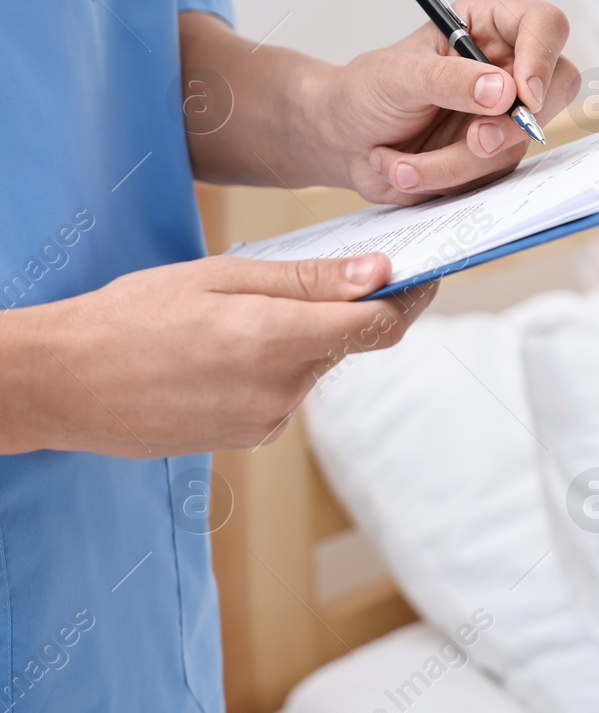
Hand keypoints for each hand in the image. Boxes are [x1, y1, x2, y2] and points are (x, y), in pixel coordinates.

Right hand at [0, 254, 435, 456]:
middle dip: (340, 312)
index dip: (411, 299)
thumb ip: (307, 281)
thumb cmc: (130, 318)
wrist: (61, 384)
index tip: (423, 275)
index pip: (379, 325)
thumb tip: (379, 275)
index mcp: (277, 341)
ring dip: (298, 340)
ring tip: (234, 319)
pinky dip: (271, 367)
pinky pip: (283, 393)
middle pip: (345, 344)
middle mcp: (281, 391)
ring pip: (312, 368)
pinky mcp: (247, 437)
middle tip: (307, 280)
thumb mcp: (219, 278)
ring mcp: (265, 422)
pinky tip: (220, 354)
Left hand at [314, 0, 580, 203]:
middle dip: (515, 123)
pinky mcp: (495, 155)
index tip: (523, 96)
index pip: (545, 26)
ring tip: (401, 162)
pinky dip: (447, 179)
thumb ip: (449, 80)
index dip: (543, 59)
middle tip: (477, 139)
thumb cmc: (364, 92)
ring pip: (520, 142)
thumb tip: (502, 92)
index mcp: (487, 26)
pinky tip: (406, 169)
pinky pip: (494, 174)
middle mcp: (506, 67)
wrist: (341, 141)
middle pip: (557, 86)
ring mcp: (504, 115)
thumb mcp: (397, 76)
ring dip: (459, 160)